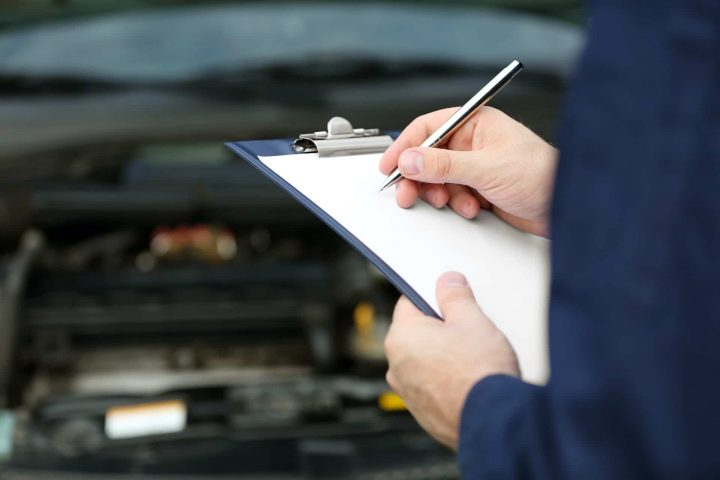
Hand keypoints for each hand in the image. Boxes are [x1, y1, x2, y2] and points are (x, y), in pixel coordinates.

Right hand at [380, 107, 557, 236]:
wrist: (566, 210)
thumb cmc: (542, 175)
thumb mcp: (487, 167)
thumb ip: (444, 164)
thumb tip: (410, 159)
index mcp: (475, 123)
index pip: (428, 128)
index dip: (405, 146)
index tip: (389, 166)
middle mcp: (472, 143)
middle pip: (427, 157)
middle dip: (418, 178)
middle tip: (407, 194)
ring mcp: (475, 168)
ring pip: (437, 180)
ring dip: (441, 194)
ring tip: (453, 202)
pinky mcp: (478, 190)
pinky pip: (452, 196)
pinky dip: (456, 205)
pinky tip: (473, 208)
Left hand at [384, 271, 519, 450]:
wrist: (493, 421)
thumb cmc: (479, 371)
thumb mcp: (471, 320)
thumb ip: (455, 296)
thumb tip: (447, 282)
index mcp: (401, 338)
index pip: (409, 302)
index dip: (432, 295)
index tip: (448, 296)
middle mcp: (396, 366)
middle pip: (417, 333)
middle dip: (440, 328)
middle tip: (468, 328)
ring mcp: (408, 393)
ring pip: (425, 361)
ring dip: (444, 355)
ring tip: (473, 356)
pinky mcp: (423, 413)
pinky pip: (432, 386)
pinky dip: (447, 380)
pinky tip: (470, 379)